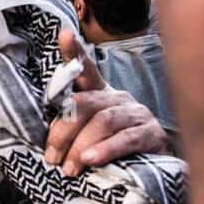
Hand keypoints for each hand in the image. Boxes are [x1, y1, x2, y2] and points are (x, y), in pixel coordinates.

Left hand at [44, 28, 168, 175]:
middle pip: (86, 103)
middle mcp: (119, 98)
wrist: (157, 168)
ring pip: (103, 121)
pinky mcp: (151, 134)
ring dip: (81, 145)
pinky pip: (126, 139)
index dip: (74, 51)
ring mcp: (137, 114)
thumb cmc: (113, 150)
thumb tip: (46, 146)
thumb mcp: (89, 136)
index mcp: (101, 95)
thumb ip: (72, 130)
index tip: (64, 34)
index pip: (86, 69)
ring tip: (69, 168)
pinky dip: (106, 150)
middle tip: (51, 157)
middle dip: (64, 130)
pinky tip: (92, 160)